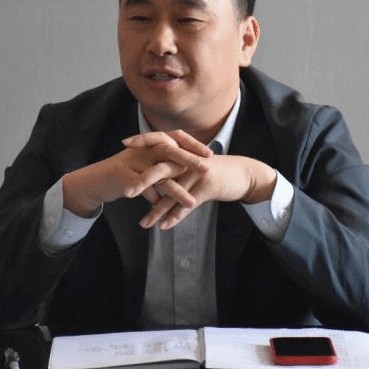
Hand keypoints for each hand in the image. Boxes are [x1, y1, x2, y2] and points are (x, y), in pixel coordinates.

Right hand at [62, 130, 211, 216]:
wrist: (96, 180)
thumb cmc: (127, 173)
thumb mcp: (149, 164)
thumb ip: (169, 163)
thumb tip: (193, 166)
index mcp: (152, 144)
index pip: (176, 137)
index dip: (193, 144)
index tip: (211, 153)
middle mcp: (143, 150)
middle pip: (170, 151)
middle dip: (190, 161)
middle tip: (207, 170)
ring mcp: (133, 163)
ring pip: (159, 175)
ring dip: (176, 191)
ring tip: (191, 204)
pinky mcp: (123, 178)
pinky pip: (144, 190)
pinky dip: (155, 201)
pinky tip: (165, 211)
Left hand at [122, 131, 276, 229]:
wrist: (244, 174)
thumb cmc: (216, 171)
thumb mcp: (196, 164)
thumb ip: (177, 166)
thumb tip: (157, 173)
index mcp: (184, 151)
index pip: (159, 142)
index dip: (143, 141)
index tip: (124, 143)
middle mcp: (188, 161)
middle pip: (161, 169)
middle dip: (141, 183)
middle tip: (125, 193)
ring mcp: (198, 174)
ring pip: (173, 193)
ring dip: (157, 210)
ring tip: (143, 224)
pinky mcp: (208, 187)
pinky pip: (188, 204)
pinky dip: (175, 217)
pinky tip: (164, 227)